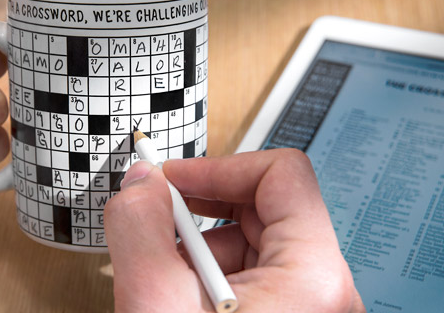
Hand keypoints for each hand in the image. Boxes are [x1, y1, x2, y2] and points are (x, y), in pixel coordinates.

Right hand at [104, 149, 364, 311]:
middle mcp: (324, 290)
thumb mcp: (156, 309)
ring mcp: (308, 308)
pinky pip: (249, 275)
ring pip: (251, 243)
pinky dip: (207, 275)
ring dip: (198, 247)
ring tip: (164, 279)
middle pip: (264, 207)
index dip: (220, 166)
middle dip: (201, 211)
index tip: (172, 181)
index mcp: (314, 279)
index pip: (281, 174)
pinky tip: (179, 300)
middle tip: (157, 222)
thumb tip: (139, 183)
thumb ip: (139, 230)